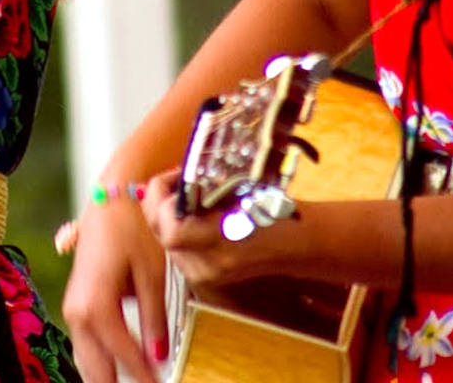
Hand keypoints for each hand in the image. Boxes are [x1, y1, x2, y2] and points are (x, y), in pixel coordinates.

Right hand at [60, 181, 170, 382]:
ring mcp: (73, 309)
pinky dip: (100, 362)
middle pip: (94, 366)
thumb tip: (160, 355)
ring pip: (86, 359)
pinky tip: (114, 373)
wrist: (110, 200)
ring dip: (105, 377)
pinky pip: (85, 344)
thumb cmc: (132, 230)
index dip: (144, 377)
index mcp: (96, 306)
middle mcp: (78, 312)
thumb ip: (154, 318)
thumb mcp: (152, 273)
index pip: (123, 355)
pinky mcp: (76, 305)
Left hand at [143, 169, 283, 289]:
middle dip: (160, 200)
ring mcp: (202, 275)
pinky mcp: (202, 276)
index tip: (179, 176)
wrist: (292, 245)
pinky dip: (177, 227)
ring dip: (167, 214)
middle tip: (174, 178)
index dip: (165, 200)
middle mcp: (206, 265)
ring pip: (164, 240)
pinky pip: (176, 248)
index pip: (171, 230)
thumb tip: (177, 176)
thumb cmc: (271, 209)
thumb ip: (205, 188)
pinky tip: (191, 213)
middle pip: (160, 233)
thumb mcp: (240, 190)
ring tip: (183, 192)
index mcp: (220, 244)